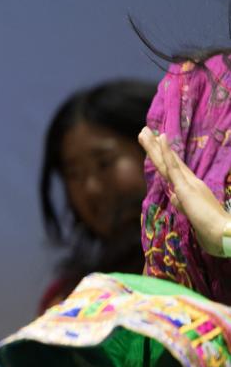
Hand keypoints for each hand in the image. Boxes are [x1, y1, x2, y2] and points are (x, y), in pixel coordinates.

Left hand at [140, 128, 230, 254]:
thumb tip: (173, 196)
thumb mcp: (191, 213)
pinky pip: (174, 167)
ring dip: (154, 146)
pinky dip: (167, 153)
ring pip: (167, 161)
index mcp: (190, 188)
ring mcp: (188, 183)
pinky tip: (161, 139)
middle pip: (168, 162)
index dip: (164, 157)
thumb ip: (182, 204)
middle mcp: (190, 182)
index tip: (155, 144)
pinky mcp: (186, 187)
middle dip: (154, 147)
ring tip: (144, 131)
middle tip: (144, 132)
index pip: (173, 169)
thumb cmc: (211, 228)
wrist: (222, 234)